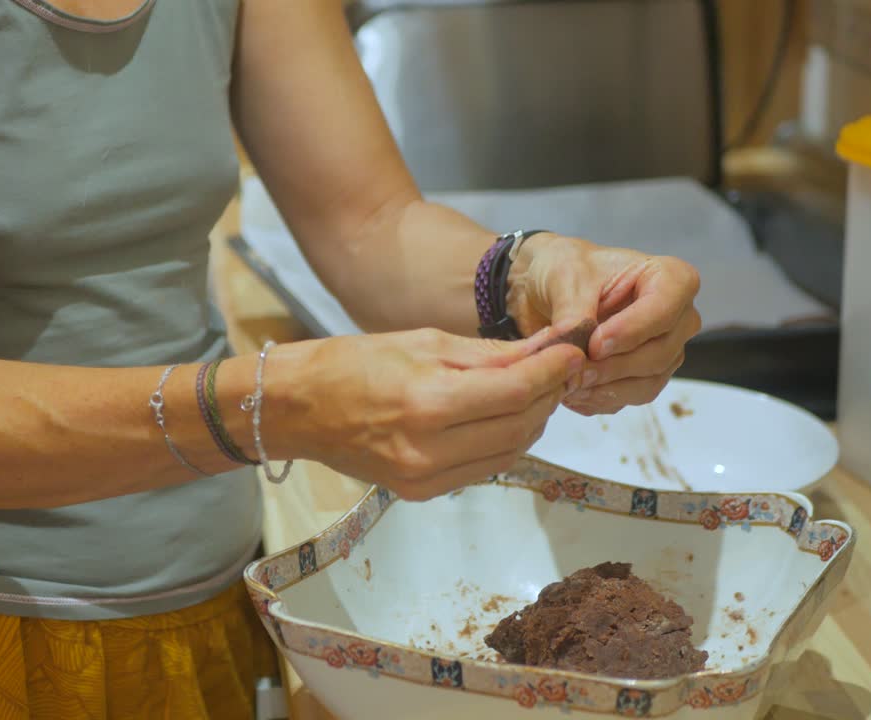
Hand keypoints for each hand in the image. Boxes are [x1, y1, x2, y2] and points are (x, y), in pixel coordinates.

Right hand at [265, 327, 585, 499]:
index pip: (516, 391)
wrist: (297, 408)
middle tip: (557, 369)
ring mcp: (425, 478)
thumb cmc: (352, 362)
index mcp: (428, 403)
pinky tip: (498, 417)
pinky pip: (483, 469)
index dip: (553, 371)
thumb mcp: (424, 342)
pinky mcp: (421, 493)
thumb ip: (488, 355)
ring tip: (530, 391)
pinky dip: (502, 443)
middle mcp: (429, 450)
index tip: (573, 352)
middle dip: (547, 396)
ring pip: (509, 453)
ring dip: (530, 422)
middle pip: (520, 427)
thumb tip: (545, 353)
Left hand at [506, 233, 700, 415]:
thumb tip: (574, 348)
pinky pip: (629, 398)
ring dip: (605, 388)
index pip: (665, 310)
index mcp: (671, 279)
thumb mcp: (564, 278)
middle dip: (613, 367)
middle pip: (659, 353)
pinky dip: (599, 399)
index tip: (595, 344)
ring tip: (568, 383)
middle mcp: (677, 318)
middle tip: (573, 370)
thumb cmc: (567, 270)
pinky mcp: (645, 376)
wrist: (548, 291)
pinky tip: (571, 392)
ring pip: (648, 383)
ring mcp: (665, 350)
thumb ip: (573, 312)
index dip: (631, 332)